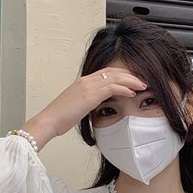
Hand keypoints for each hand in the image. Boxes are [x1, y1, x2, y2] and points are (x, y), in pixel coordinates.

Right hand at [22, 66, 147, 148]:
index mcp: (83, 82)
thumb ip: (86, 103)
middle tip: (142, 81)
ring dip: (131, 81)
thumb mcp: (76, 107)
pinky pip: (112, 88)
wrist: (49, 121)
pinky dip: (124, 89)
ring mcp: (88, 86)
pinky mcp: (90, 95)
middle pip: (113, 71)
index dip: (121, 75)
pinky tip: (133, 93)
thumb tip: (94, 107)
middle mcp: (86, 80)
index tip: (132, 80)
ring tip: (143, 85)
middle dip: (129, 75)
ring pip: (115, 77)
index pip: (106, 73)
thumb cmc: (60, 118)